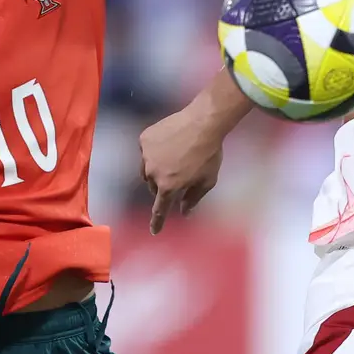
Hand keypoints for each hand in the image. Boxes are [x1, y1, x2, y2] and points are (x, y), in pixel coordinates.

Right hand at [140, 107, 223, 234]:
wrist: (203, 122)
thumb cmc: (209, 153)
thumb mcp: (207, 181)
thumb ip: (193, 198)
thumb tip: (185, 212)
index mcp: (169, 186)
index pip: (160, 209)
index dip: (157, 221)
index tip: (154, 231)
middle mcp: (153, 173)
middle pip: (153, 187)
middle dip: (163, 186)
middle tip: (177, 176)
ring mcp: (146, 155)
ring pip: (147, 170)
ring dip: (156, 170)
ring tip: (174, 158)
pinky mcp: (144, 139)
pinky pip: (146, 151)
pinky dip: (155, 151)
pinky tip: (170, 143)